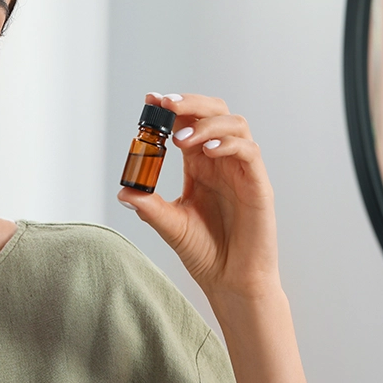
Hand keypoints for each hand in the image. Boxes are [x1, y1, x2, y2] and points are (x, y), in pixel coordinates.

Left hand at [117, 93, 279, 302]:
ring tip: (181, 138)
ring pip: (235, 124)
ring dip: (206, 123)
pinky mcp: (258, 185)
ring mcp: (242, 171)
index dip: (173, 108)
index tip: (151, 99)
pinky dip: (229, 144)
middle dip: (191, 103)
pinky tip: (208, 151)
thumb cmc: (207, 253)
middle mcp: (222, 162)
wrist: (232, 282)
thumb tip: (123, 191)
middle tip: (165, 105)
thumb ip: (150, 207)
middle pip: (214, 113)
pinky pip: (249, 152)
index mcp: (199, 166)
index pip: (188, 123)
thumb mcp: (171, 225)